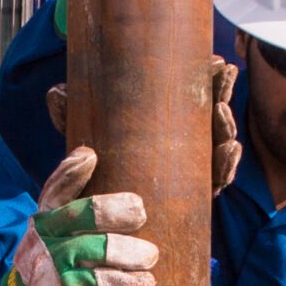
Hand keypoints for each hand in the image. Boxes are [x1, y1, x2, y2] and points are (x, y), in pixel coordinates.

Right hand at [13, 145, 155, 285]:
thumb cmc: (48, 276)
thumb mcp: (49, 242)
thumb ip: (69, 217)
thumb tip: (94, 167)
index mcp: (43, 222)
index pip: (55, 191)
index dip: (70, 172)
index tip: (91, 157)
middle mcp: (43, 240)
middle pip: (83, 215)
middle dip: (117, 211)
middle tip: (141, 214)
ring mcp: (49, 268)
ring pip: (96, 249)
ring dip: (130, 253)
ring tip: (150, 257)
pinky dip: (126, 285)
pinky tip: (144, 284)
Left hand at [46, 56, 239, 195]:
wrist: (99, 224)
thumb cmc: (97, 174)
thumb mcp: (84, 141)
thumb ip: (70, 120)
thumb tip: (56, 92)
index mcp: (167, 126)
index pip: (193, 97)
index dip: (208, 78)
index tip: (214, 61)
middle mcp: (186, 146)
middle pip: (212, 114)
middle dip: (222, 91)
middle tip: (224, 73)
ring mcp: (195, 173)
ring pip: (219, 144)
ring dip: (226, 125)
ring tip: (222, 111)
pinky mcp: (196, 200)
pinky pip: (216, 180)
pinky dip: (226, 165)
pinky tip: (229, 148)